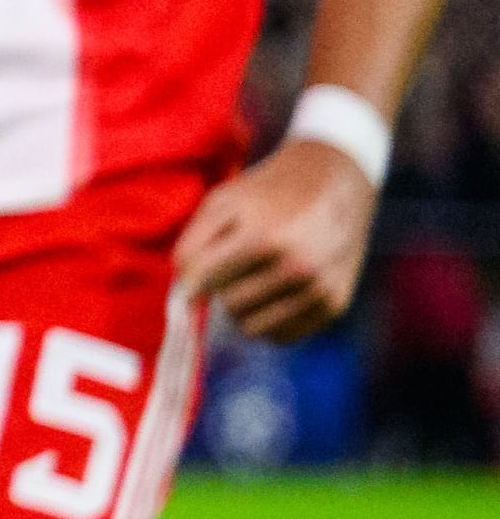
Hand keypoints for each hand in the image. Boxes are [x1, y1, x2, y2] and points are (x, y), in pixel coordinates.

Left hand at [174, 130, 380, 342]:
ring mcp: (318, 288)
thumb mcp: (223, 201)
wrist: (334, 182)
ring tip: (254, 279)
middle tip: (235, 267)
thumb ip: (193, 244)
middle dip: (223, 289)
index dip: (191, 280)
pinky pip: (282, 336)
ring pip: (253, 328)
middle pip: (228, 305)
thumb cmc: (267, 193)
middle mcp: (295, 267)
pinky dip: (270, 321)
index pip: (202, 282)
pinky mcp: (335, 304)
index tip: (194, 276)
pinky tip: (275, 293)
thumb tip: (184, 293)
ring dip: (245, 309)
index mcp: (262, 238)